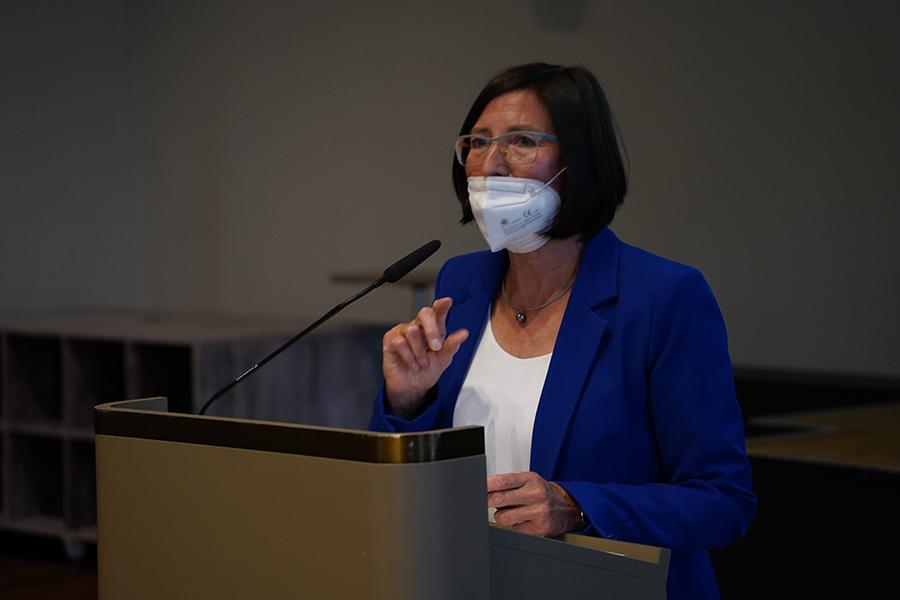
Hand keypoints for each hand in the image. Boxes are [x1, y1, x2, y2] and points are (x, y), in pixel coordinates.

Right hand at [383, 297, 468, 416]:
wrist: (412, 388)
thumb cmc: (427, 371)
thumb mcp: (443, 360)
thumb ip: (452, 345)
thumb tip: (464, 333)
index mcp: (433, 328)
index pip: (437, 312)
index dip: (442, 305)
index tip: (447, 301)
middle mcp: (418, 326)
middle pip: (425, 313)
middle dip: (432, 330)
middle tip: (436, 347)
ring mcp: (403, 331)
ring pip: (412, 331)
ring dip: (420, 352)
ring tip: (421, 363)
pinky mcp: (391, 339)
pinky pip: (400, 342)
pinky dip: (409, 357)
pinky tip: (412, 364)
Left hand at [487, 471, 581, 536]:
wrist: (569, 508)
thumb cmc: (543, 493)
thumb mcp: (528, 481)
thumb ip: (508, 483)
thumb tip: (485, 488)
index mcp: (530, 479)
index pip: (502, 481)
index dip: (485, 485)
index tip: (476, 488)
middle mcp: (535, 494)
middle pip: (499, 499)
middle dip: (488, 501)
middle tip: (486, 502)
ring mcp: (538, 512)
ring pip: (503, 517)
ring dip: (501, 516)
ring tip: (510, 512)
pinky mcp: (539, 529)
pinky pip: (514, 530)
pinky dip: (514, 526)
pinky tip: (522, 520)